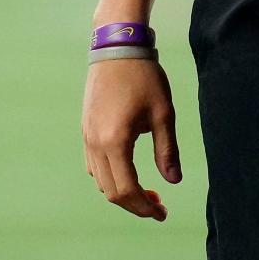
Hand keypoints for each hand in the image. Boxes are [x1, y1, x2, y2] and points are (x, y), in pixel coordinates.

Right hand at [82, 57, 181, 218]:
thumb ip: (167, 150)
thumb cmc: (144, 77)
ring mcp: (87, 136)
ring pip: (100, 180)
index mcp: (115, 142)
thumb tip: (174, 181)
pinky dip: (110, 176)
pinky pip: (93, 165)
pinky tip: (128, 169)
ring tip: (147, 190)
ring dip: (122, 191)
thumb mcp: (163, 113)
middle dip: (135, 204)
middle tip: (159, 205)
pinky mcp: (85, 128)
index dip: (145, 207)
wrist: (117, 46)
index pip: (127, 190)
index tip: (163, 213)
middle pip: (111, 192)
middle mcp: (95, 144)